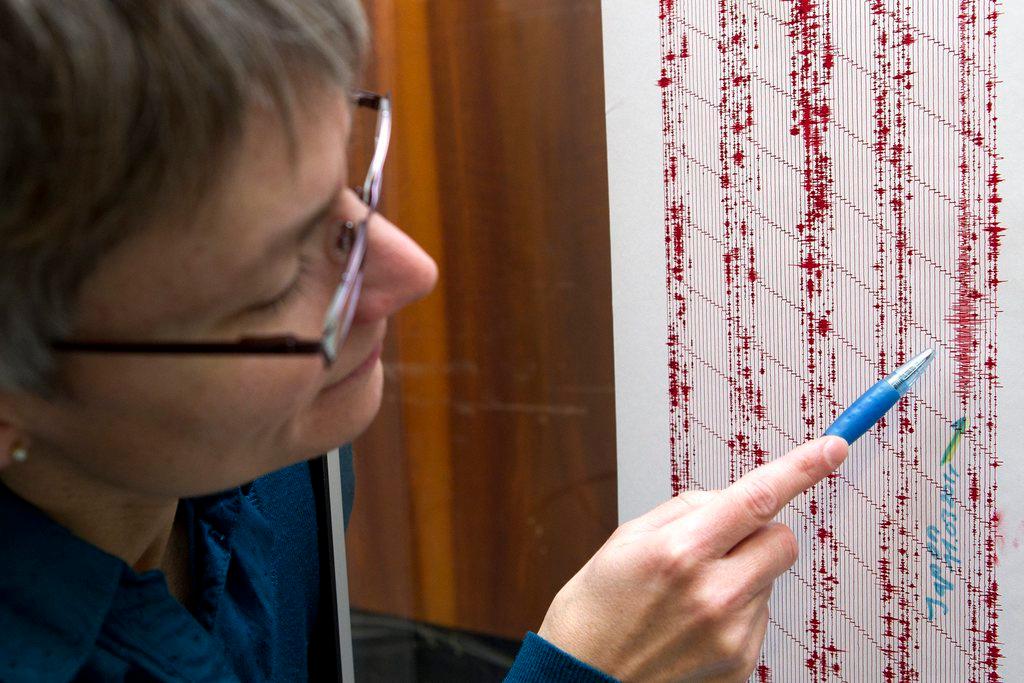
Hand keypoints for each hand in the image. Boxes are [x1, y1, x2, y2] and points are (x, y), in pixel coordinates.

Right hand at [537, 436, 848, 681]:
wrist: (584, 680)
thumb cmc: (596, 609)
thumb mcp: (626, 540)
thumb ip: (684, 511)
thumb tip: (730, 499)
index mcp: (679, 551)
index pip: (757, 498)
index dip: (801, 468)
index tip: (831, 449)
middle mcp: (712, 593)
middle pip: (782, 540)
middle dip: (759, 532)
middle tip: (720, 544)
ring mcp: (730, 632)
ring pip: (768, 578)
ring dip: (741, 575)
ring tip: (688, 596)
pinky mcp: (740, 661)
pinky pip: (759, 616)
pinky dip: (735, 610)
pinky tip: (694, 623)